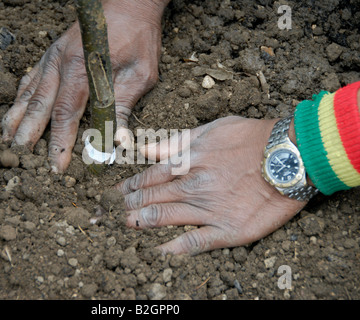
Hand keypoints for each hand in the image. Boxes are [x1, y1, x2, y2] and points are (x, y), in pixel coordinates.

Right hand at [2, 0, 166, 171]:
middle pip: (39, 105)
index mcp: (82, 69)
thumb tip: (115, 142)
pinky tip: (15, 109)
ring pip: (29, 92)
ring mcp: (53, 57)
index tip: (55, 166)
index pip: (66, 114)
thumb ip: (122, 107)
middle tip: (19, 159)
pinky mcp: (52, 54)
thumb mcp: (139, 75)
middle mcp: (60, 63)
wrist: (129, 3)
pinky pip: (31, 78)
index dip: (59, 142)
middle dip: (29, 135)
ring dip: (17, 118)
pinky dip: (20, 96)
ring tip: (6, 139)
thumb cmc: (137, 37)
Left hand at [116, 117, 306, 254]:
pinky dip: (175, 248)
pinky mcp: (228, 229)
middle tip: (112, 212)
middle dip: (128, 205)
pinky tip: (159, 252)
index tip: (116, 192)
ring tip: (126, 225)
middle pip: (152, 198)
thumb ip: (176, 141)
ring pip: (166, 218)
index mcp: (187, 162)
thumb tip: (146, 149)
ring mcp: (209, 209)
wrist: (291, 157)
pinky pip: (196, 242)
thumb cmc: (252, 138)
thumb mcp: (211, 129)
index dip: (129, 185)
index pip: (149, 177)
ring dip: (142, 222)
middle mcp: (193, 186)